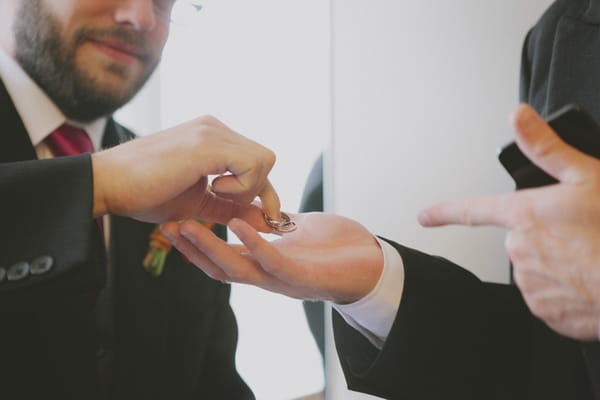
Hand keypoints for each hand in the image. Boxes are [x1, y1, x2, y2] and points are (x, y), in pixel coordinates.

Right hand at [91, 115, 277, 229]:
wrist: (107, 183)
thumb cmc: (144, 193)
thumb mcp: (197, 204)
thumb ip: (230, 208)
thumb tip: (263, 221)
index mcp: (212, 136)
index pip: (257, 161)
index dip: (264, 192)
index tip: (261, 217)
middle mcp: (215, 128)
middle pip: (266, 160)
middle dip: (260, 192)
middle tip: (229, 206)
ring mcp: (211, 132)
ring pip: (264, 160)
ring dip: (247, 188)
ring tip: (214, 194)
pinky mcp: (206, 145)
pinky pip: (251, 165)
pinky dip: (240, 186)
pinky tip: (212, 189)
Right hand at [161, 212, 383, 303]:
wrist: (375, 262)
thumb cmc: (338, 247)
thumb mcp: (298, 229)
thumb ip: (274, 224)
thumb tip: (256, 207)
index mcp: (265, 265)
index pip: (223, 258)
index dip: (197, 245)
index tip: (173, 222)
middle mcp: (269, 276)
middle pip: (221, 269)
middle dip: (193, 249)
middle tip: (167, 226)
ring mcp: (285, 279)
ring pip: (239, 269)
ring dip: (212, 248)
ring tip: (188, 226)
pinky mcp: (303, 277)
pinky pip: (273, 261)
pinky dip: (252, 242)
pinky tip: (235, 223)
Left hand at [419, 103, 599, 340]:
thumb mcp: (588, 177)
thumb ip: (548, 148)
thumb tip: (519, 117)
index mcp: (524, 215)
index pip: (472, 210)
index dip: (444, 212)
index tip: (424, 216)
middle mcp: (518, 249)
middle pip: (522, 238)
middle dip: (546, 237)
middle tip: (580, 237)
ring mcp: (529, 282)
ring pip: (536, 267)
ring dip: (557, 263)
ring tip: (588, 258)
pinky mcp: (543, 310)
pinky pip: (548, 295)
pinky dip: (565, 289)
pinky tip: (587, 281)